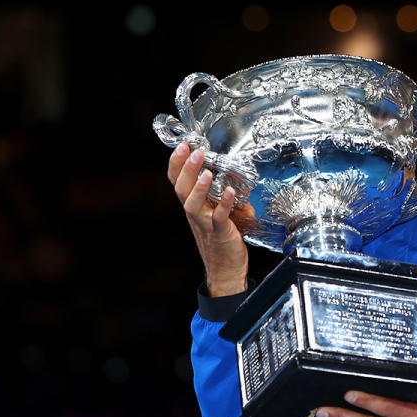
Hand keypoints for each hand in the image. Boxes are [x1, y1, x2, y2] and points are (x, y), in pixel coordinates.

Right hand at [168, 143, 249, 296]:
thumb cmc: (223, 241)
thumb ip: (227, 197)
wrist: (225, 271)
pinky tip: (230, 192)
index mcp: (193, 205)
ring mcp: (206, 224)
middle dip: (186, 168)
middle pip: (182, 189)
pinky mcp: (220, 233)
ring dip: (199, 187)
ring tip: (206, 171)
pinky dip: (224, 205)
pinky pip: (219, 218)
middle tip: (193, 151)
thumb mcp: (222, 213)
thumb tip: (240, 183)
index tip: (182, 145)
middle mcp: (195, 213)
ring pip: (194, 204)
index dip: (176, 164)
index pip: (177, 181)